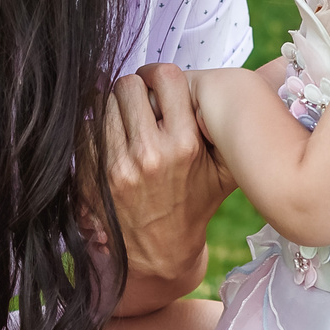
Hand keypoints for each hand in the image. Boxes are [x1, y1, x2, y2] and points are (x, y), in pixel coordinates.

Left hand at [88, 64, 231, 292]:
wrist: (161, 252)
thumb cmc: (195, 203)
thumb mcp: (225, 171)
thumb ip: (228, 128)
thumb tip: (243, 84)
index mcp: (185, 145)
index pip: (165, 76)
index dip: (162, 76)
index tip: (160, 85)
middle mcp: (149, 153)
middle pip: (128, 85)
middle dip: (135, 91)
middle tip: (142, 104)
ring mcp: (117, 166)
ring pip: (104, 103)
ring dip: (115, 109)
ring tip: (129, 125)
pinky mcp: (93, 176)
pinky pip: (86, 131)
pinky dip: (97, 132)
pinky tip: (114, 145)